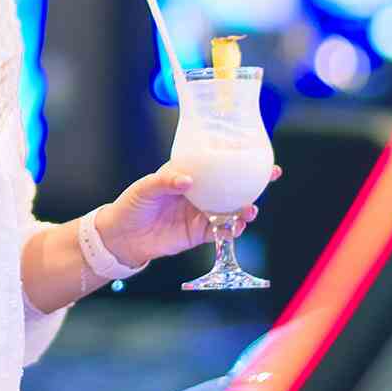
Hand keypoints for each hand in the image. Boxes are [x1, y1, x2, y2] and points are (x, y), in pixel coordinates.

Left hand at [96, 162, 282, 265]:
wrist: (122, 236)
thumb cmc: (132, 205)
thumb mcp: (145, 187)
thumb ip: (166, 181)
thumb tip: (187, 180)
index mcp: (189, 174)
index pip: (217, 164)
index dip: (238, 158)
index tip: (258, 153)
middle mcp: (200, 193)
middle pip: (233, 186)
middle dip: (254, 182)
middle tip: (269, 177)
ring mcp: (202, 213)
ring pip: (232, 209)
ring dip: (246, 209)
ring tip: (250, 209)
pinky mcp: (199, 234)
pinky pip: (222, 231)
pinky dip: (233, 229)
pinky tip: (238, 226)